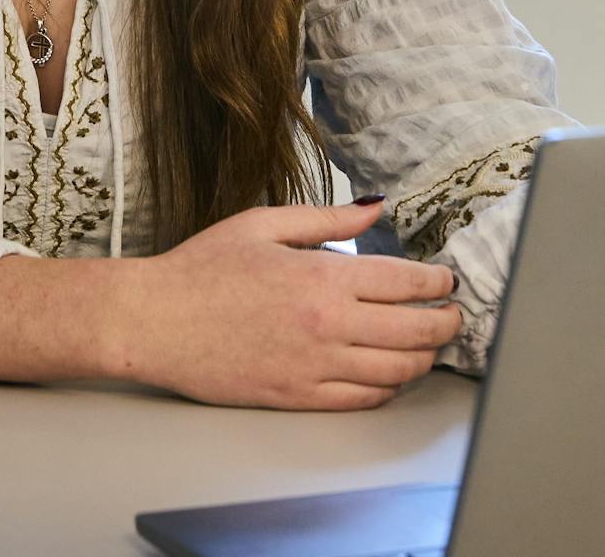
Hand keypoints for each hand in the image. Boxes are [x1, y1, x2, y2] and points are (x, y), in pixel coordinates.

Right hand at [118, 199, 465, 410]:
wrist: (153, 322)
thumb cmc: (200, 270)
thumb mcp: (264, 225)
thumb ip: (328, 219)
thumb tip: (375, 205)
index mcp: (323, 277)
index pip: (408, 283)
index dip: (439, 283)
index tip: (446, 281)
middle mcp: (328, 325)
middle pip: (416, 331)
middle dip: (445, 323)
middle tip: (452, 316)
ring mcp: (315, 367)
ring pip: (398, 372)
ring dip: (423, 359)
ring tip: (427, 346)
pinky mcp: (298, 397)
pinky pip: (363, 399)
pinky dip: (388, 388)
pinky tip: (388, 374)